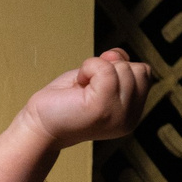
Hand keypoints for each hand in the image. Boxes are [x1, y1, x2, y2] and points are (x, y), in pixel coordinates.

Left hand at [18, 47, 151, 147]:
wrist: (37, 126)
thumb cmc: (64, 102)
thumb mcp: (98, 79)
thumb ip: (116, 66)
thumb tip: (117, 55)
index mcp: (132, 115)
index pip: (144, 73)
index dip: (120, 68)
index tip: (97, 83)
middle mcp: (129, 119)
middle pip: (138, 69)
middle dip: (110, 68)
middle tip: (86, 88)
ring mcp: (117, 115)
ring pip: (123, 68)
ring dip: (97, 69)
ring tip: (81, 90)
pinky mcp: (101, 108)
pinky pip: (105, 69)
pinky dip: (89, 67)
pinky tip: (77, 85)